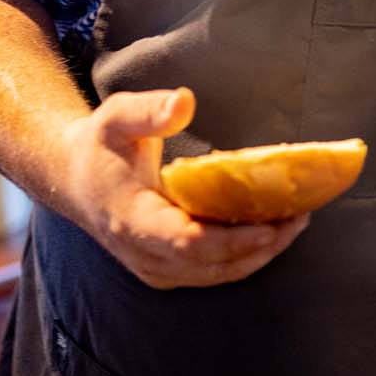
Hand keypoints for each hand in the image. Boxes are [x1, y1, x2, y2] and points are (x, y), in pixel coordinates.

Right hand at [55, 87, 309, 288]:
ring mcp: (155, 267)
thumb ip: (149, 110)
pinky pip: (212, 272)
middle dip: (260, 246)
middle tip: (300, 217)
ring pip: (216, 274)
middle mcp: (144, 253)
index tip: (271, 225)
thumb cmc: (101, 145)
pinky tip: (271, 230)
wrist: (75, 180)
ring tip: (295, 222)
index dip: (232, 239)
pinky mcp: (167, 270)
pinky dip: (244, 256)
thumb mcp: (117, 116)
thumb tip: (184, 101)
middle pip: (211, 265)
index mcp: (132, 219)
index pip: (186, 242)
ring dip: (259, 254)